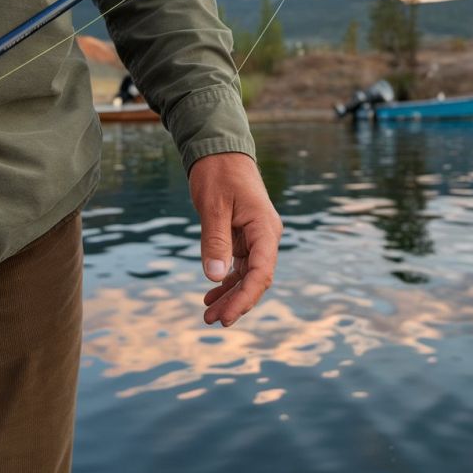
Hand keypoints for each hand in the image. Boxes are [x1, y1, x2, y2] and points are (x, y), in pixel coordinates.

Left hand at [189, 152, 282, 326]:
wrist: (220, 151)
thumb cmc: (218, 173)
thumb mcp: (213, 206)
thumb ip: (215, 241)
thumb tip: (214, 277)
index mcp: (264, 228)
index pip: (261, 272)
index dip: (245, 298)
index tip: (226, 316)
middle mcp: (265, 235)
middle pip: (256, 278)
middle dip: (236, 302)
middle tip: (211, 320)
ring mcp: (256, 237)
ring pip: (248, 275)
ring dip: (230, 294)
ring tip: (208, 314)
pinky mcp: (244, 236)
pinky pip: (240, 264)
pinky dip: (227, 280)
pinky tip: (212, 293)